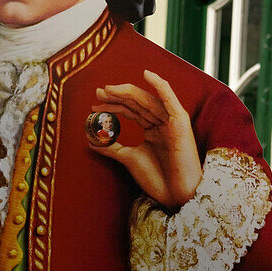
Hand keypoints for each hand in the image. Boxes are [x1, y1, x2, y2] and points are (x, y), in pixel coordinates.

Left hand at [90, 70, 201, 209]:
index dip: (112, 105)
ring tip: (108, 89)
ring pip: (147, 99)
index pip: (130, 110)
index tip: (94, 105)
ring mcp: (171, 121)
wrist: (177, 196)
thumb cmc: (157, 179)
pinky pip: (170, 100)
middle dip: (116, 96)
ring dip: (128, 92)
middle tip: (98, 93)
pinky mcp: (180, 122)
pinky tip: (147, 74)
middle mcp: (161, 121)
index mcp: (152, 129)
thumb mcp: (129, 158)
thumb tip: (91, 141)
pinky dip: (160, 86)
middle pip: (137, 102)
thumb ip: (112, 148)